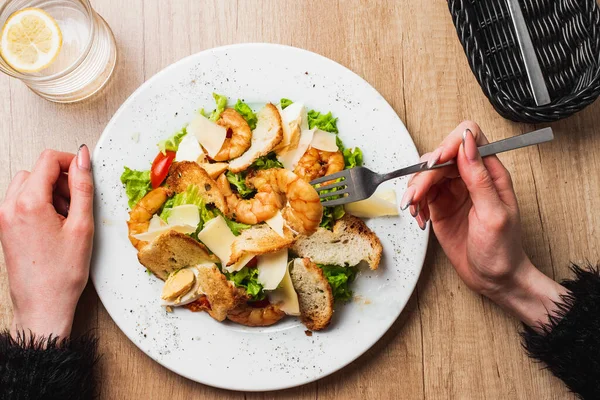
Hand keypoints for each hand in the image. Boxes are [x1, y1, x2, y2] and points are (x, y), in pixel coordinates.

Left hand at [0, 146, 93, 338]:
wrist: (43, 304)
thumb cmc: (61, 274)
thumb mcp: (81, 225)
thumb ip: (82, 187)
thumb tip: (83, 160)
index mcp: (28, 203)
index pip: (48, 160)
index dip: (71, 162)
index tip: (85, 173)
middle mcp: (10, 207)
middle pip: (37, 171)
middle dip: (60, 180)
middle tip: (78, 203)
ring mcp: (5, 218)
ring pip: (28, 185)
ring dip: (50, 191)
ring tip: (67, 216)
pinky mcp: (6, 228)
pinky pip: (21, 201)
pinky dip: (40, 204)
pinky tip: (56, 225)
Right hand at [403, 122, 566, 328]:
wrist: (494, 279)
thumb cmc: (502, 250)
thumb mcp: (494, 214)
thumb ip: (479, 178)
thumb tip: (467, 144)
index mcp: (491, 173)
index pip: (469, 138)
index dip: (449, 144)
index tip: (435, 163)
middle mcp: (471, 177)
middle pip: (440, 157)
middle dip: (424, 175)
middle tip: (415, 197)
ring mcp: (454, 190)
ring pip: (426, 174)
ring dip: (414, 190)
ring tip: (414, 210)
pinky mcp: (440, 205)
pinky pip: (421, 193)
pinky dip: (415, 203)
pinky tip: (419, 217)